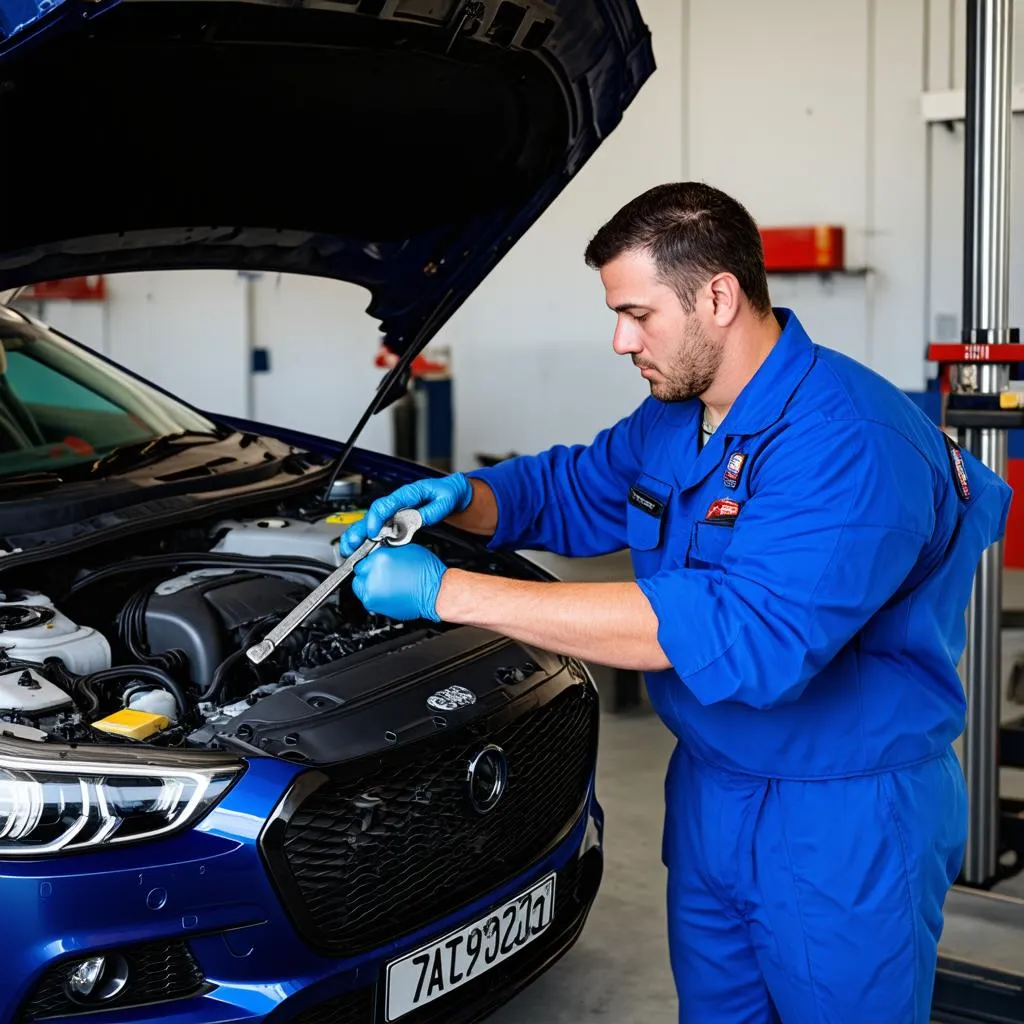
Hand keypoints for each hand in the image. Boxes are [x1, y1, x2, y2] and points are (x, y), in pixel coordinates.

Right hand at [339, 474, 472, 556]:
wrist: (451, 491)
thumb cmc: (446, 493)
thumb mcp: (445, 500)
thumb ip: (432, 511)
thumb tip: (420, 519)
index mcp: (407, 494)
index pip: (386, 504)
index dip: (376, 518)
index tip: (372, 531)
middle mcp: (397, 501)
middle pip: (372, 513)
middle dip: (359, 529)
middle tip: (351, 543)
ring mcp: (395, 509)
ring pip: (371, 521)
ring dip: (359, 534)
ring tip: (349, 548)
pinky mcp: (395, 518)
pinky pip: (379, 526)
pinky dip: (367, 537)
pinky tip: (361, 547)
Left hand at [352, 544, 447, 621]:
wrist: (436, 592)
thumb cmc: (427, 572)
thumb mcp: (406, 550)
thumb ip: (386, 552)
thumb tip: (377, 555)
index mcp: (379, 560)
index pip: (362, 558)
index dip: (370, 560)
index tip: (376, 562)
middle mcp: (372, 577)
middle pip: (359, 574)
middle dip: (367, 573)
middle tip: (381, 573)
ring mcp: (373, 594)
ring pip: (361, 588)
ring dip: (370, 585)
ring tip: (387, 582)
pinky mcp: (377, 607)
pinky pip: (370, 599)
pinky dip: (377, 595)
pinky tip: (390, 591)